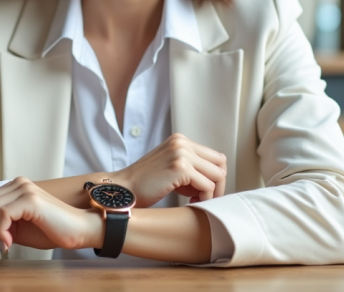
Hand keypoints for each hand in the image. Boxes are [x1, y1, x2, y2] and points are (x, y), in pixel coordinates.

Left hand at [0, 177, 101, 257]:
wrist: (78, 230)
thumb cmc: (51, 230)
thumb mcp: (18, 228)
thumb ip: (0, 225)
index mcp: (13, 188)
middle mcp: (17, 184)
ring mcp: (24, 189)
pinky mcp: (30, 199)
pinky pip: (2, 215)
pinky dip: (0, 233)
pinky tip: (9, 244)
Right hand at [110, 133, 226, 206]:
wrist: (122, 189)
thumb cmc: (145, 184)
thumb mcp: (171, 168)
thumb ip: (192, 168)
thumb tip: (217, 179)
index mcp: (180, 140)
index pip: (215, 156)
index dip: (214, 176)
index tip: (203, 191)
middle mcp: (182, 142)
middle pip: (220, 163)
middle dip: (217, 184)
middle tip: (203, 198)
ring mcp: (181, 153)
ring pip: (217, 175)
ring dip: (211, 193)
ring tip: (195, 200)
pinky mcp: (180, 167)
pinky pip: (207, 186)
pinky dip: (203, 198)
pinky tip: (190, 202)